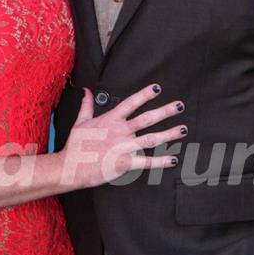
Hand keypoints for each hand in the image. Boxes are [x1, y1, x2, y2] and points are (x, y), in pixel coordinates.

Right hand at [62, 84, 184, 188]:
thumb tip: (87, 90)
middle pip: (147, 119)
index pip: (131, 103)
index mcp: (110, 120)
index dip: (145, 94)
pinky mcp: (124, 163)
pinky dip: (161, 161)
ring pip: (151, 138)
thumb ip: (87, 105)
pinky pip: (146, 162)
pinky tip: (173, 159)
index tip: (158, 88)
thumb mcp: (80, 121)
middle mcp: (119, 131)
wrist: (70, 167)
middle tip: (180, 106)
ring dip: (169, 134)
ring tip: (183, 129)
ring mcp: (123, 147)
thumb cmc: (75, 145)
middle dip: (165, 111)